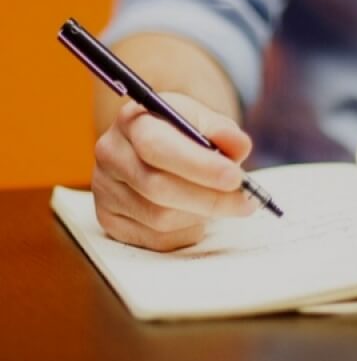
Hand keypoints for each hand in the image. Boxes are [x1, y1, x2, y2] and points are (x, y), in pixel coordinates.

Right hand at [92, 92, 258, 250]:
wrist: (157, 148)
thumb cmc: (185, 134)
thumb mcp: (204, 121)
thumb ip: (224, 131)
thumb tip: (239, 146)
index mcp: (133, 121)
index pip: (157, 146)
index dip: (198, 166)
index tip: (235, 178)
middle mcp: (111, 154)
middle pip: (158, 188)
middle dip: (210, 198)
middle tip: (246, 201)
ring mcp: (105, 190)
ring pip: (159, 218)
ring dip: (201, 215)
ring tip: (221, 202)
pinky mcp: (110, 221)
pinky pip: (157, 239)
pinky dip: (187, 230)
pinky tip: (196, 214)